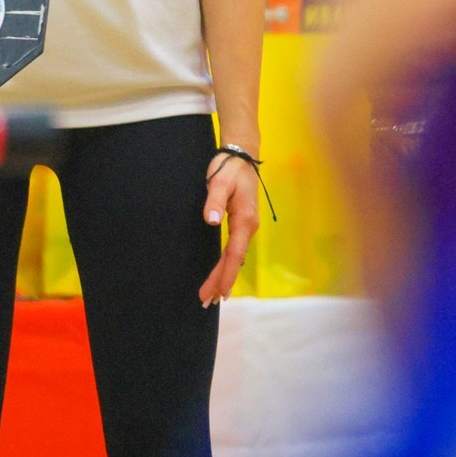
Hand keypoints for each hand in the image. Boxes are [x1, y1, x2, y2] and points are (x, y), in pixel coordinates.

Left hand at [198, 152, 262, 305]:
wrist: (242, 155)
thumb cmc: (229, 168)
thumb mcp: (220, 181)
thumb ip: (215, 201)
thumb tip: (211, 220)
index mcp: (244, 220)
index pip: (234, 254)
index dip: (225, 275)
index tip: (217, 293)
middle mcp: (248, 227)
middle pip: (234, 260)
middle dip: (221, 282)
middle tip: (206, 301)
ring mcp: (247, 226)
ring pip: (235, 257)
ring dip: (224, 275)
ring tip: (213, 294)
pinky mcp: (242, 223)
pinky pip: (235, 250)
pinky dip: (228, 264)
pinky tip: (223, 272)